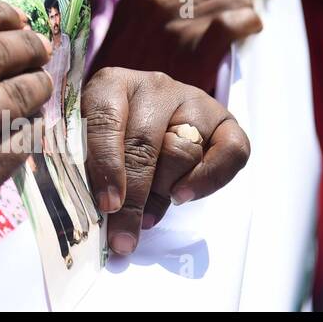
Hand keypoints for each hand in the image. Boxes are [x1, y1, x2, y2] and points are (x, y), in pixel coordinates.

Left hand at [82, 67, 248, 254]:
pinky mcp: (224, 119)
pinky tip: (182, 196)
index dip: (107, 166)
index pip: (107, 121)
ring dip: (164, 190)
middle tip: (124, 236)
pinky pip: (231, 150)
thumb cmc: (112, 133)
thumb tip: (106, 212)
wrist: (146, 112)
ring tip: (148, 214)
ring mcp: (191, 99)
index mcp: (111, 84)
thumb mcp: (91, 140)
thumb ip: (93, 166)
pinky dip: (209, 179)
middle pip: (145, 145)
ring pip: (183, 151)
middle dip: (134, 198)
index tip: (107, 205)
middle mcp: (153, 86)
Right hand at [93, 0, 262, 91]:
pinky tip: (244, 32)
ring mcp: (177, 21)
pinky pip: (239, 20)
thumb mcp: (139, 6)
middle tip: (232, 13)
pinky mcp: (194, 49)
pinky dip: (250, 24)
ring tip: (232, 28)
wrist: (118, 97)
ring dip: (244, 11)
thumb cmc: (133, 52)